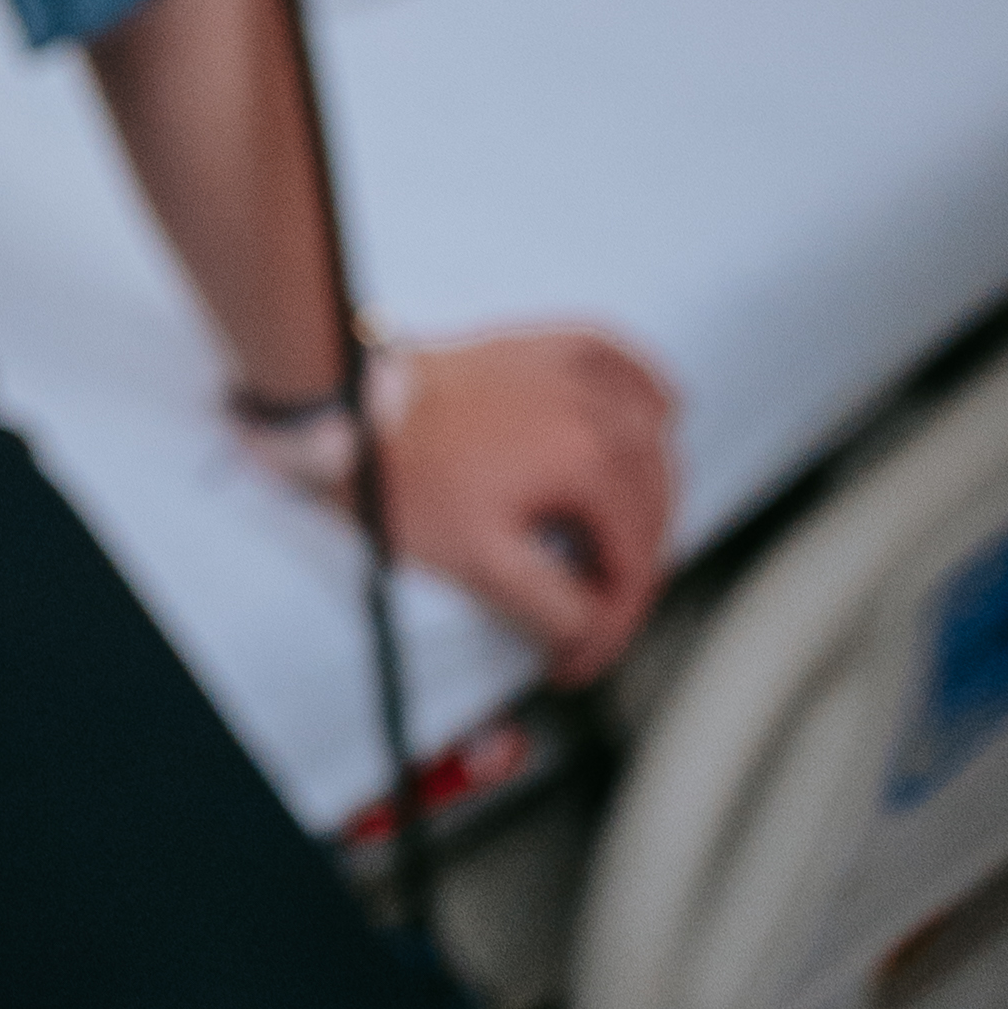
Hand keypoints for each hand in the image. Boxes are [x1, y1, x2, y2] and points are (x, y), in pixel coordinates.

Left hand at [375, 325, 679, 685]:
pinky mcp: (546, 346)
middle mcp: (595, 407)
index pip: (633, 564)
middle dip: (630, 574)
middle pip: (653, 508)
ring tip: (616, 552)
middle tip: (593, 623)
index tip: (576, 662)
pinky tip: (657, 417)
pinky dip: (646, 399)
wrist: (350, 405)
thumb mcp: (481, 564)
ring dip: (647, 500)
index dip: (611, 628)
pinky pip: (623, 366)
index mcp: (587, 461)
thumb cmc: (406, 474)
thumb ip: (553, 606)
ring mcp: (572, 369)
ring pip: (652, 442)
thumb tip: (592, 628)